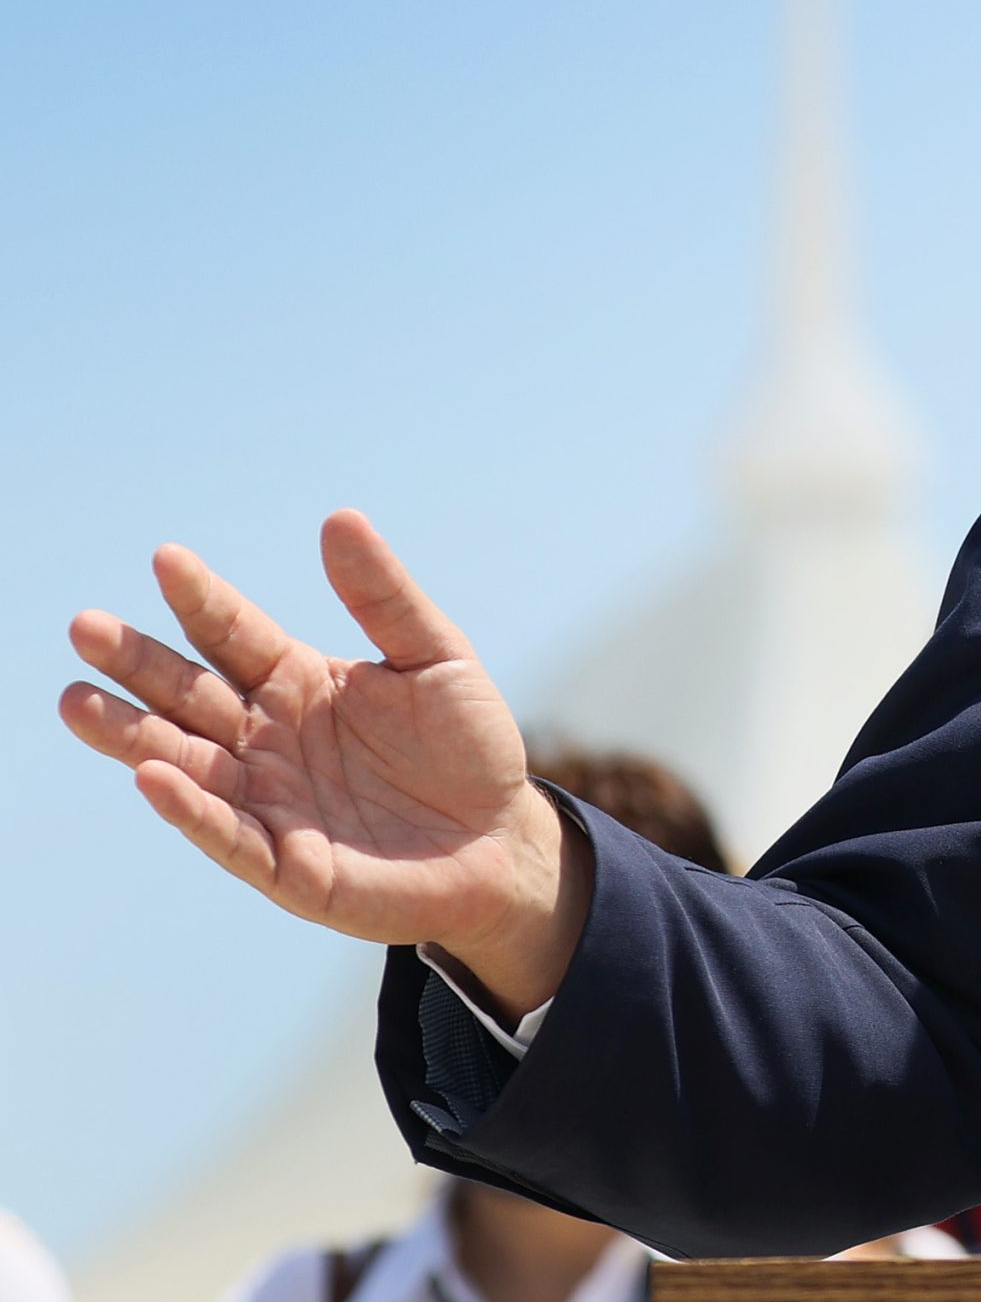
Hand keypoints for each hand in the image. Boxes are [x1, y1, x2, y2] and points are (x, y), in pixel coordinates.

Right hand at [58, 508, 589, 1018]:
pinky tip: (150, 775)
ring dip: (132, 735)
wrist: (500, 840)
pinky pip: (227, 833)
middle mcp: (267, 738)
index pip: (234, 634)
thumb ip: (385, 597)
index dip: (201, 599)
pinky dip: (188, 808)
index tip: (167, 558)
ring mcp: (269, 801)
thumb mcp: (437, 658)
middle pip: (189, 694)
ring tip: (77, 700)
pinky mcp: (285, 865)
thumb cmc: (467, 746)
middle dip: (138, 664)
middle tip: (85, 627)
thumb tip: (340, 518)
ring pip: (185, 763)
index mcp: (297, 682)